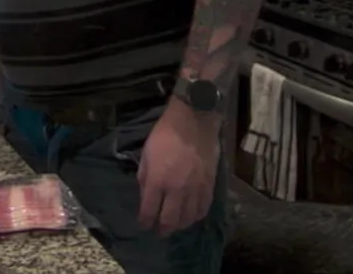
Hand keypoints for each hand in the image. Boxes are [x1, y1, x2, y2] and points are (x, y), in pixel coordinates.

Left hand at [136, 100, 220, 236]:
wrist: (193, 121)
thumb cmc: (164, 135)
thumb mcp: (146, 154)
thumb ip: (145, 177)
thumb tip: (146, 195)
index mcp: (157, 181)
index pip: (149, 211)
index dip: (144, 222)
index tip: (143, 224)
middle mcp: (176, 190)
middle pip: (169, 220)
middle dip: (162, 229)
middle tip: (159, 231)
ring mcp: (194, 189)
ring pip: (188, 218)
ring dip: (180, 224)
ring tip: (175, 224)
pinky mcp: (209, 185)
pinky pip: (203, 208)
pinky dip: (196, 216)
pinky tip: (191, 215)